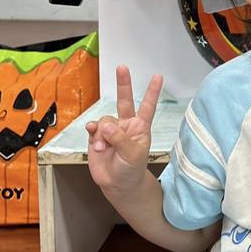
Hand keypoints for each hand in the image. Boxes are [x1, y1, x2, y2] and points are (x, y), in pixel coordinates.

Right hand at [86, 66, 162, 196]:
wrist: (117, 184)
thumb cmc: (131, 170)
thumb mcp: (132, 155)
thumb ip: (120, 139)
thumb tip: (107, 126)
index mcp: (140, 127)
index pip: (147, 107)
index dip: (152, 92)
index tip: (158, 77)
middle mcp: (126, 125)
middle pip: (124, 101)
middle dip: (123, 84)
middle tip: (122, 67)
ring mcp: (111, 130)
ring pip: (104, 121)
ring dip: (102, 134)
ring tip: (103, 148)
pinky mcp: (97, 137)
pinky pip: (93, 127)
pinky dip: (92, 131)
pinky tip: (93, 136)